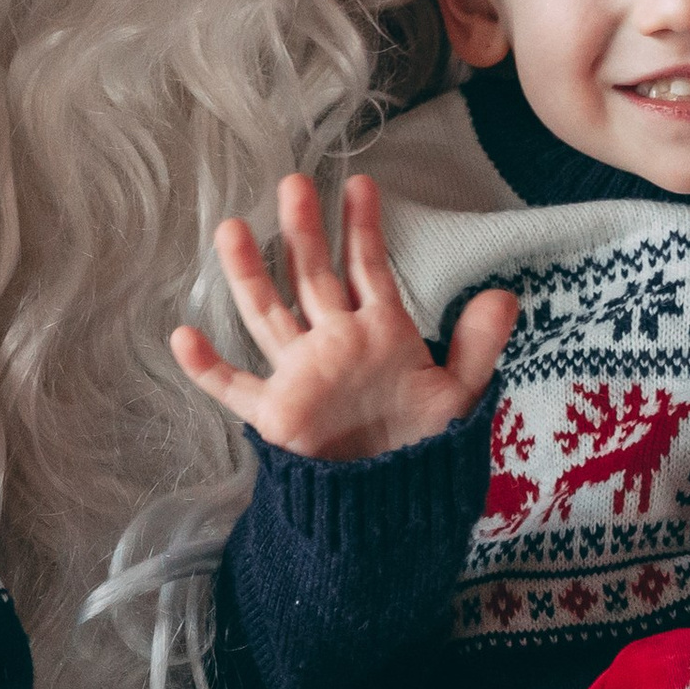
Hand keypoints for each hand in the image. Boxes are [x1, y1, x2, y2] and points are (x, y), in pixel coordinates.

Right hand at [170, 172, 516, 463]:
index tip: (360, 183)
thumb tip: (506, 294)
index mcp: (378, 332)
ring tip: (232, 229)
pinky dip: (209, 366)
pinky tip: (183, 335)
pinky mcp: (278, 414)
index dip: (362, 228)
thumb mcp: (460, 394)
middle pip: (312, 277)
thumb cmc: (424, 445)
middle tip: (294, 183)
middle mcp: (334, 342)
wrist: (396, 506)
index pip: (367, 267)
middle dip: (304, 232)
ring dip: (249, 274)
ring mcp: (301, 374)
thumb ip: (478, 346)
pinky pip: (235, 387)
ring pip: (269, 314)